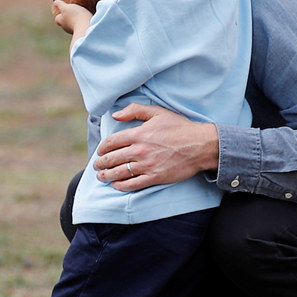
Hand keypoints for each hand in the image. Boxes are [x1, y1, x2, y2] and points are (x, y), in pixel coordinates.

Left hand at [51, 0, 90, 35]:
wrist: (86, 27)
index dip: (59, 15)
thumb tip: (55, 2)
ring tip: (80, 14)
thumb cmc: (75, 16)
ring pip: (72, 25)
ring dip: (75, 20)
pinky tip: (86, 19)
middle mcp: (66, 27)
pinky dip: (82, 23)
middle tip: (72, 12)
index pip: (57, 19)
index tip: (63, 10)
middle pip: (64, 22)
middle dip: (67, 18)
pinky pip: (80, 27)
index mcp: (61, 21)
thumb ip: (60, 4)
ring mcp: (73, 30)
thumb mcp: (66, 7)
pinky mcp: (81, 32)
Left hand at [93, 104, 218, 190]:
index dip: (102, 148)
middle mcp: (140, 150)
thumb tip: (116, 114)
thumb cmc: (180, 127)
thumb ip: (135, 110)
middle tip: (96, 166)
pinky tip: (116, 185)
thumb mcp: (158, 112)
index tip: (100, 152)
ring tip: (101, 176)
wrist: (200, 145)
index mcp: (138, 134)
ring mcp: (147, 165)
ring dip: (107, 176)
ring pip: (119, 173)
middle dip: (101, 163)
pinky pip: (133, 184)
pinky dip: (121, 186)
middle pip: (112, 159)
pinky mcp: (155, 177)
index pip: (112, 142)